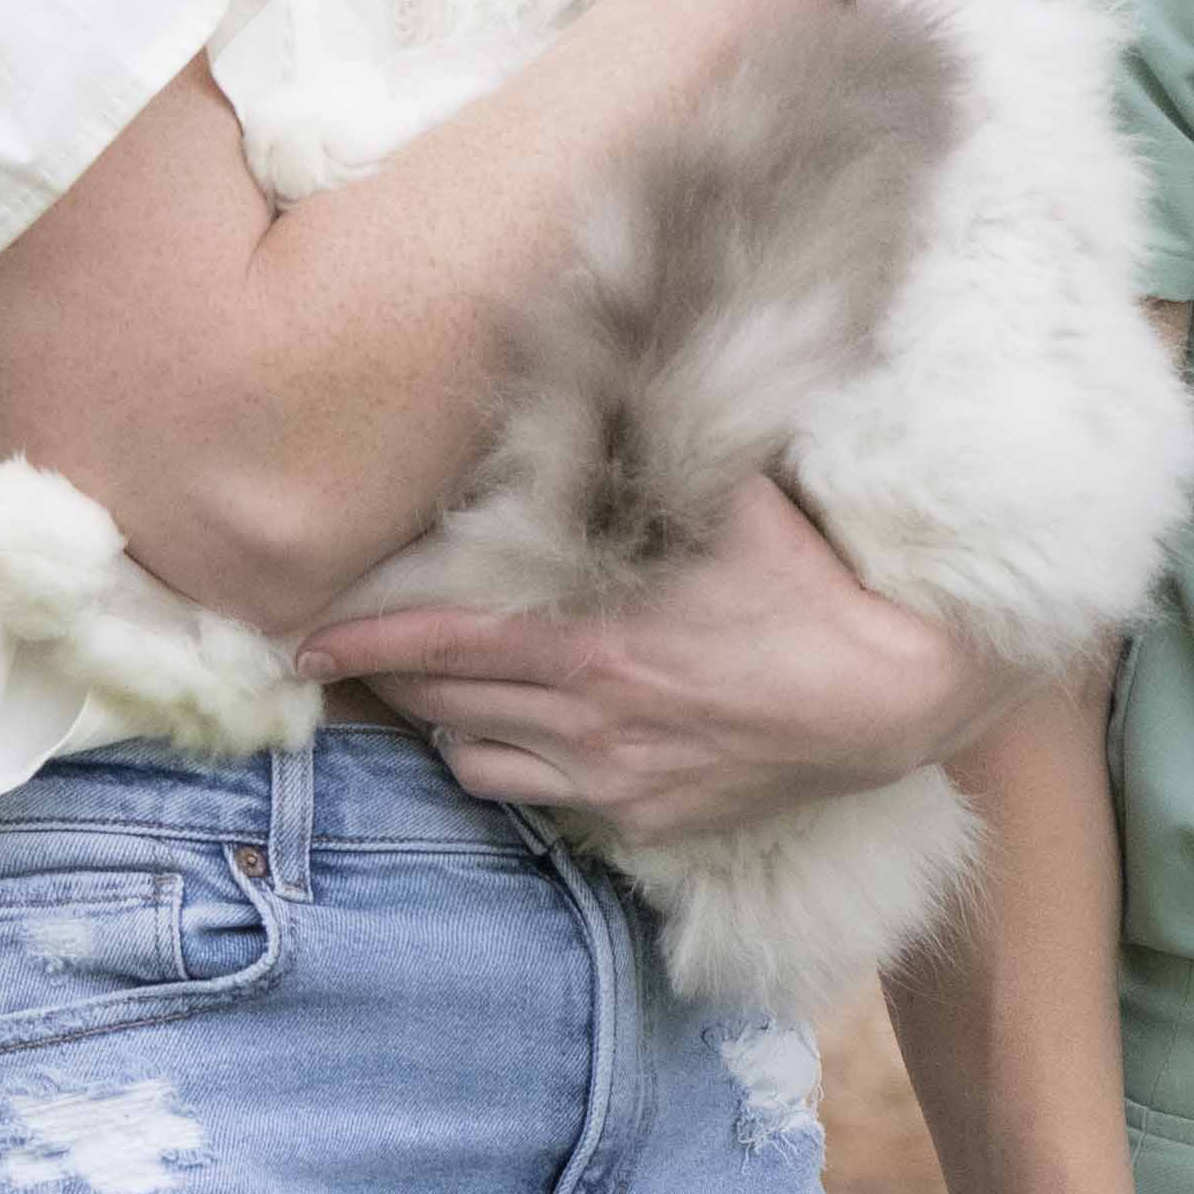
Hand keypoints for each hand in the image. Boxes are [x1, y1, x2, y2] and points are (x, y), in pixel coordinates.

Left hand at [305, 479, 1018, 837]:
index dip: (360, 644)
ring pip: (476, 763)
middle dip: (392, 679)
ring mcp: (610, 778)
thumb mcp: (729, 502)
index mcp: (585, 642)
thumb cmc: (811, 591)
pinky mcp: (644, 819)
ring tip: (447, 695)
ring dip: (451, 726)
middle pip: (440, 705)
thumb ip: (656, 452)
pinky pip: (543, 803)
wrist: (889, 697)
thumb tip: (613, 374)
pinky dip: (518, 770)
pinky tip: (532, 741)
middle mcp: (582, 720)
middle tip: (364, 656)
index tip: (304, 646)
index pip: (437, 644)